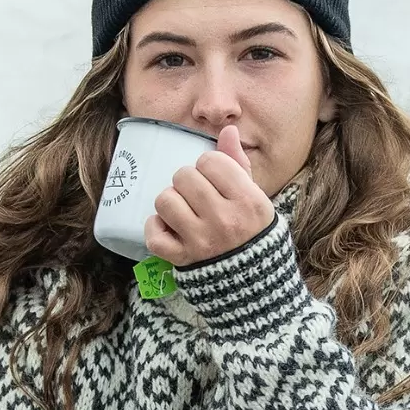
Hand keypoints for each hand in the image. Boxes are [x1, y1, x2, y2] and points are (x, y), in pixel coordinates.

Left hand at [144, 124, 272, 266]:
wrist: (252, 279)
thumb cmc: (252, 231)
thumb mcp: (255, 197)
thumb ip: (238, 163)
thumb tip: (227, 130)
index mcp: (247, 201)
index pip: (211, 161)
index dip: (209, 165)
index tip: (214, 178)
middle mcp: (225, 220)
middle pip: (184, 176)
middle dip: (187, 181)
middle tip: (195, 194)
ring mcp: (202, 241)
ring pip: (165, 200)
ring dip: (170, 201)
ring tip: (182, 209)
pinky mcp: (183, 260)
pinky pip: (154, 235)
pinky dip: (155, 228)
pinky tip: (167, 227)